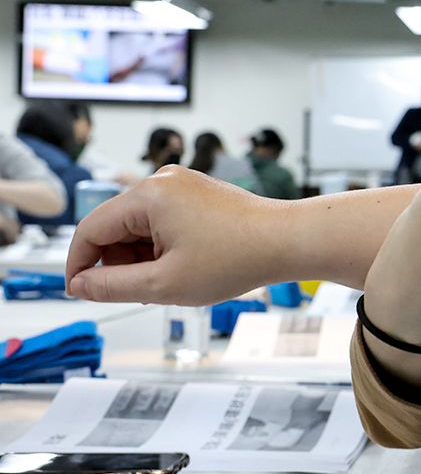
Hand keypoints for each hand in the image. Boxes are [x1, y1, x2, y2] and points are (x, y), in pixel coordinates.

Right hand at [66, 167, 278, 304]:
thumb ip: (112, 286)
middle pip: (115, 227)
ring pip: (139, 227)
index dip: (79, 265)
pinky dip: (163, 247)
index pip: (90, 229)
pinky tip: (185, 266)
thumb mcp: (164, 284)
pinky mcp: (197, 193)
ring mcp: (182, 184)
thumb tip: (80, 285)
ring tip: (174, 279)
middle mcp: (163, 180)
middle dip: (120, 262)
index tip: (79, 293)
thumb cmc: (237, 258)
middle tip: (146, 291)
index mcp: (149, 194)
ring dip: (143, 257)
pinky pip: (162, 221)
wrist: (288, 242)